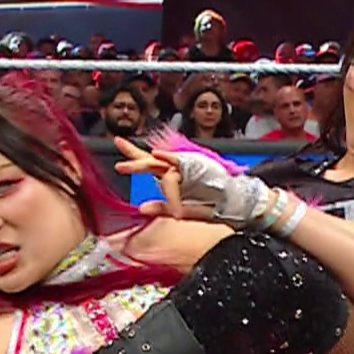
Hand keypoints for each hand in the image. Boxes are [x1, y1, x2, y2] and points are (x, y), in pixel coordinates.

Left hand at [114, 138, 277, 226]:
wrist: (235, 203)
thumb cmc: (211, 205)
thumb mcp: (180, 210)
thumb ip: (161, 208)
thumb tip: (140, 209)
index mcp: (172, 178)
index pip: (150, 166)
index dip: (134, 160)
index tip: (118, 159)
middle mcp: (177, 170)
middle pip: (151, 161)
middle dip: (133, 155)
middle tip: (118, 143)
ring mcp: (185, 168)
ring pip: (160, 163)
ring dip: (143, 162)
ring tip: (124, 165)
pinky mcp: (195, 169)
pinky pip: (179, 164)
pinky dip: (169, 159)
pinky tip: (157, 155)